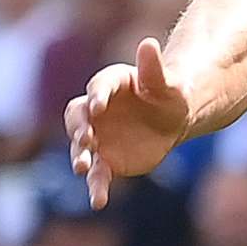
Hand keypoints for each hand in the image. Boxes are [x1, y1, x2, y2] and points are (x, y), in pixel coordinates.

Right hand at [63, 38, 188, 207]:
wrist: (169, 121)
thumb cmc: (168, 95)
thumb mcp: (167, 83)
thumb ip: (154, 68)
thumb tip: (148, 43)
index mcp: (109, 85)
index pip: (98, 89)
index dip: (97, 96)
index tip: (98, 106)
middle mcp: (94, 112)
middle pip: (77, 118)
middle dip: (79, 128)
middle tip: (87, 139)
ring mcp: (96, 137)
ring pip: (80, 148)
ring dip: (79, 157)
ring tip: (82, 167)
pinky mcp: (105, 160)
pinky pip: (97, 174)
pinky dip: (96, 187)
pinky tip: (98, 202)